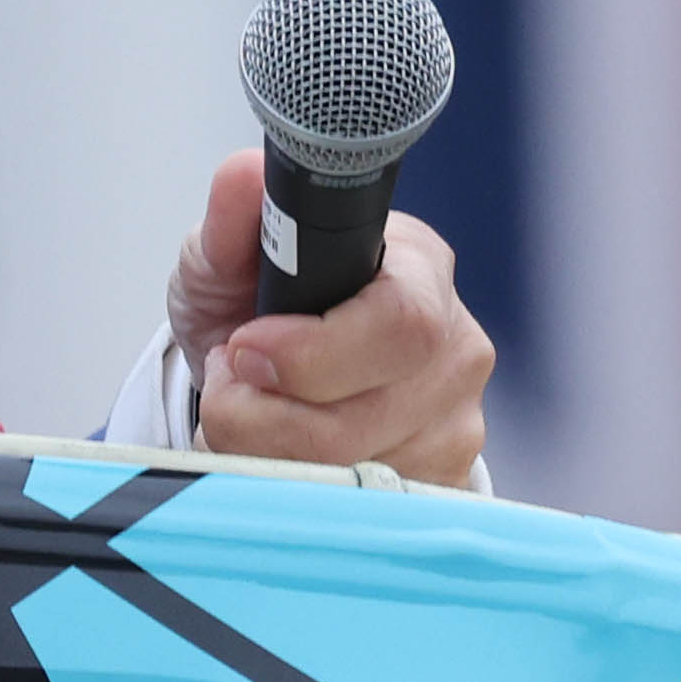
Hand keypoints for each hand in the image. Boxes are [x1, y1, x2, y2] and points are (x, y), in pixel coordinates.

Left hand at [167, 147, 492, 487]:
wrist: (256, 376)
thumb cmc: (251, 301)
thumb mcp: (222, 255)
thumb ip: (230, 218)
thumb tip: (246, 174)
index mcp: (417, 268)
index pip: (401, 321)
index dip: (313, 350)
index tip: (244, 349)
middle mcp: (455, 346)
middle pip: (376, 410)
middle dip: (272, 411)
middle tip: (230, 381)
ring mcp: (458, 422)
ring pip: (359, 467)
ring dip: (269, 449)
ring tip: (246, 408)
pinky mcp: (441, 484)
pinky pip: (362, 507)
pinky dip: (295, 485)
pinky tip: (278, 448)